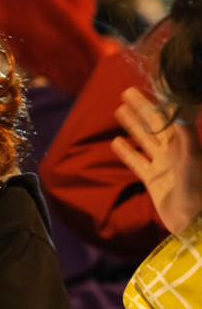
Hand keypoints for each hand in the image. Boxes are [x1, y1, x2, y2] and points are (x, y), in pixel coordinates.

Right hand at [111, 86, 201, 234]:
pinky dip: (126, 152)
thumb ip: (186, 134)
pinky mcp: (153, 180)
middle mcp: (174, 152)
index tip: (147, 86)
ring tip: (119, 110)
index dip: (158, 103)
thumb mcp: (192, 159)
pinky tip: (115, 142)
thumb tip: (178, 109)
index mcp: (185, 144)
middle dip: (142, 109)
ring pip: (144, 140)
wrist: (194, 222)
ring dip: (132, 125)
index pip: (168, 118)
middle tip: (126, 92)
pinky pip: (137, 162)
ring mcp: (163, 165)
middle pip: (154, 125)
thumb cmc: (197, 189)